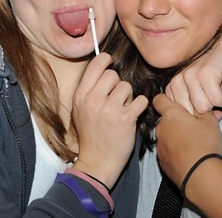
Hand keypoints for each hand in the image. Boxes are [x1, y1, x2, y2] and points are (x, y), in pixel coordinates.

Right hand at [71, 53, 147, 188]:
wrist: (97, 162)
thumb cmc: (91, 135)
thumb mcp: (80, 110)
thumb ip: (89, 89)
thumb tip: (102, 67)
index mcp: (80, 96)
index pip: (95, 65)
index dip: (105, 60)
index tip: (110, 61)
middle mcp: (93, 100)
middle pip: (113, 75)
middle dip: (118, 85)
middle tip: (116, 100)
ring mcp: (109, 109)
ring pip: (127, 87)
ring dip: (128, 98)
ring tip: (122, 111)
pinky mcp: (125, 118)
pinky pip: (141, 100)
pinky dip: (140, 107)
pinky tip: (133, 115)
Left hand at [153, 93, 221, 187]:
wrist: (199, 174)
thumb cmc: (205, 143)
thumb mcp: (210, 121)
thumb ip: (202, 110)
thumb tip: (202, 106)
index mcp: (171, 114)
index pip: (159, 99)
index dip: (167, 99)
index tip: (178, 104)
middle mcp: (161, 127)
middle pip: (165, 118)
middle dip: (176, 120)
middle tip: (192, 126)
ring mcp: (159, 145)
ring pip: (166, 134)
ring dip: (175, 135)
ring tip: (192, 143)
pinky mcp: (161, 160)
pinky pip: (167, 149)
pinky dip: (174, 150)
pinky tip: (188, 155)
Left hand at [165, 20, 221, 113]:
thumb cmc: (216, 76)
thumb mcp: (202, 95)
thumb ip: (195, 109)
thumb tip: (198, 128)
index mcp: (174, 87)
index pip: (179, 114)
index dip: (196, 116)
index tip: (206, 107)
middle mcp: (178, 81)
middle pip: (191, 114)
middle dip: (206, 112)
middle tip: (215, 99)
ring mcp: (190, 76)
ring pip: (203, 107)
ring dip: (217, 105)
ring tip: (220, 93)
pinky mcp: (205, 73)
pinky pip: (216, 100)